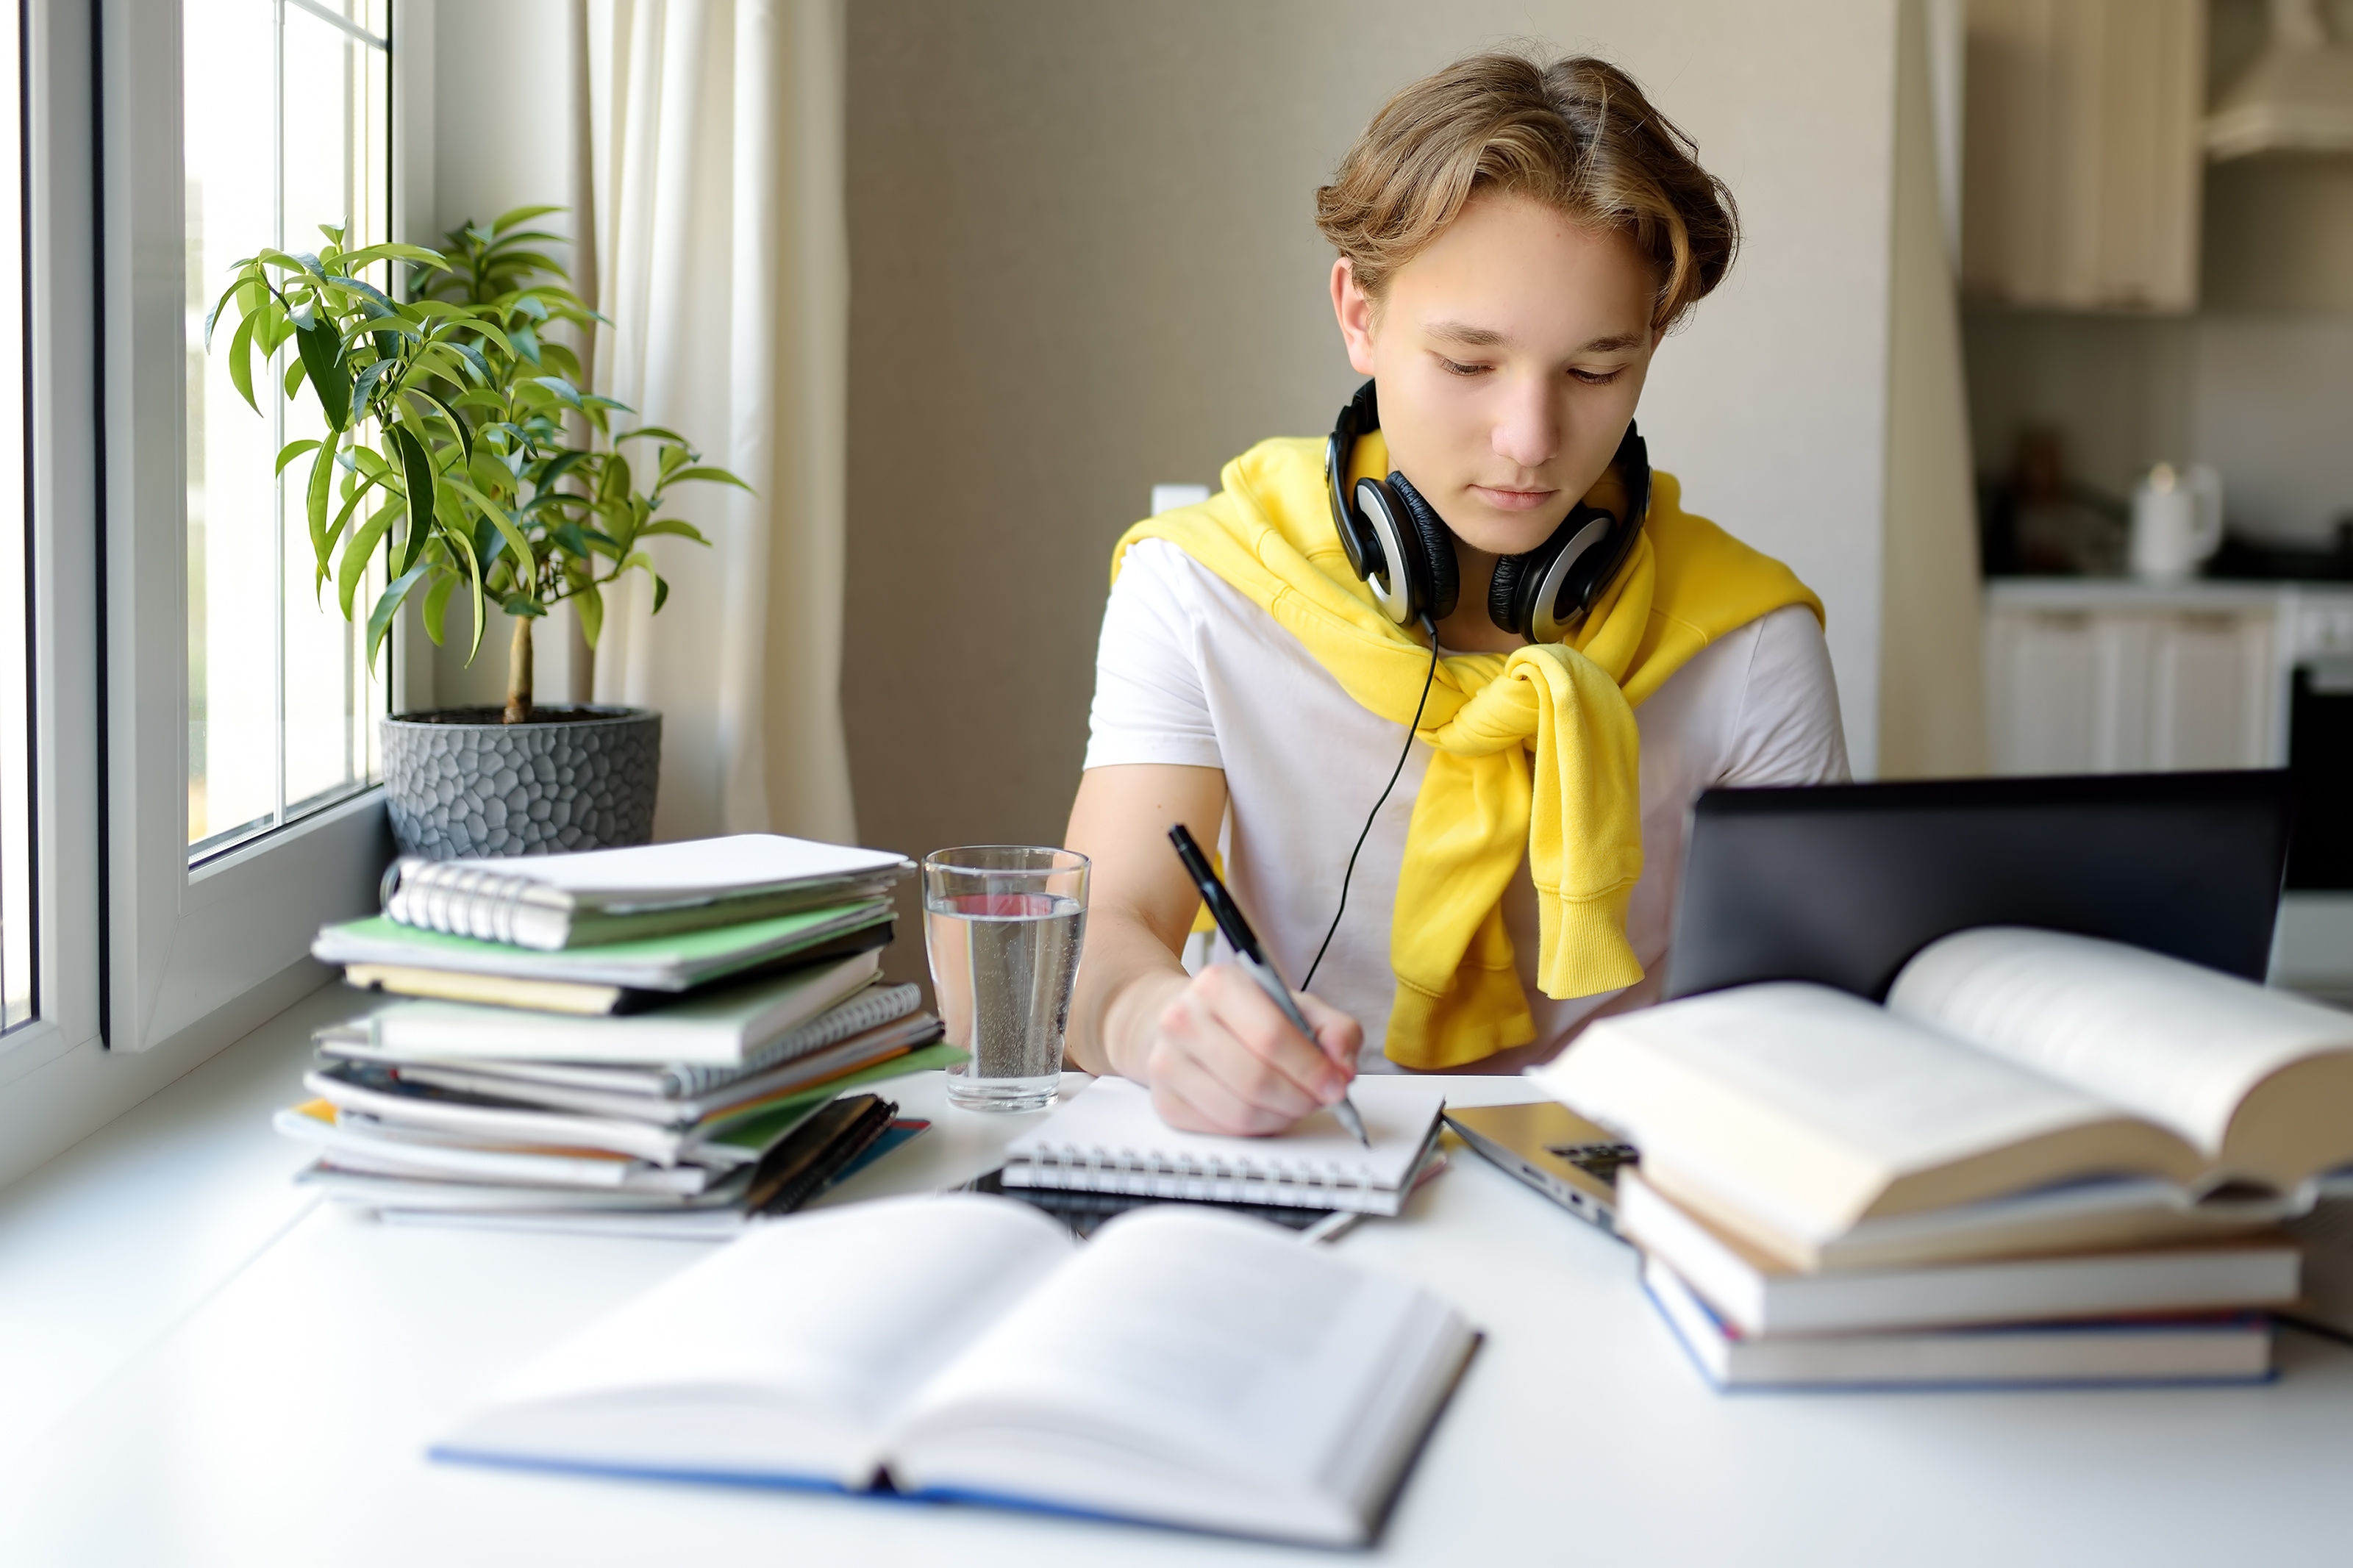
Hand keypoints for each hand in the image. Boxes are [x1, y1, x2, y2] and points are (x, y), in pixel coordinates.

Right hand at [1117, 964, 1363, 1135]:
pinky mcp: (1165, 1101)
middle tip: (1319, 1099)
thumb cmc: (1244, 1014)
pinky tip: (1265, 1109)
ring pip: (1240, 1112)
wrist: (1183, 1020)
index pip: (1271, 1036)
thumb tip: (1343, 1067)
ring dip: (1281, 1117)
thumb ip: (1334, 1029)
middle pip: (1255, 1079)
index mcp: (1216, 984)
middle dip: (1300, 1098)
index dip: (1311, 1068)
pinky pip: (1223, 1130)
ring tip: (1295, 1103)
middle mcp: (1183, 1020)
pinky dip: (1255, 1128)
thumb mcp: (1295, 1005)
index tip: (1336, 1084)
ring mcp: (1167, 1063)